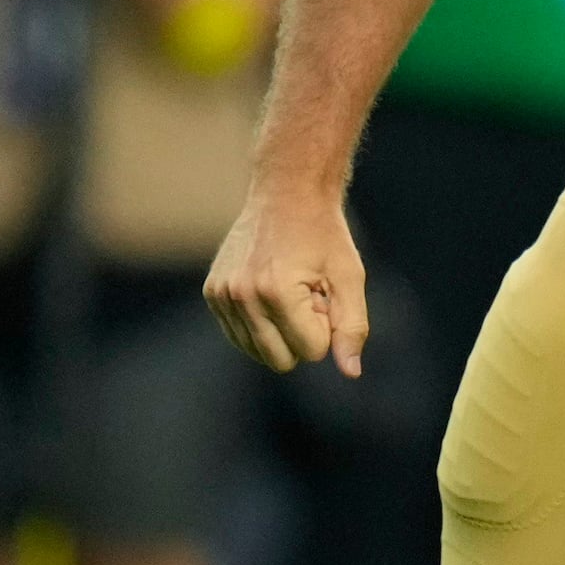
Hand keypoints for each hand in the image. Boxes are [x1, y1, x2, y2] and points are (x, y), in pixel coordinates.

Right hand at [207, 174, 368, 375]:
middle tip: (306, 292)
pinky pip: (240, 337)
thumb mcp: (349, 276)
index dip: (326, 325)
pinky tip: (269, 288)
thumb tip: (351, 372)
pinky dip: (260, 323)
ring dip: (280, 328)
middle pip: (281, 360)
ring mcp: (221, 295)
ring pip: (259, 352)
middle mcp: (242, 295)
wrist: (287, 192)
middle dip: (302, 333)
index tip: (323, 290)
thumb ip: (352, 326)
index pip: (311, 351)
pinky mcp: (212, 293)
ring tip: (288, 288)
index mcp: (277, 292)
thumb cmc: (324, 234)